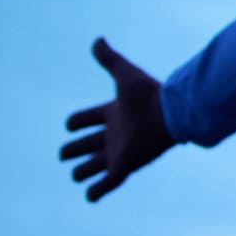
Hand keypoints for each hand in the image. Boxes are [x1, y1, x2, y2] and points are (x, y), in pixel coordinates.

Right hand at [60, 37, 179, 202]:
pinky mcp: (123, 167)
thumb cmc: (148, 95)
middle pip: (86, 145)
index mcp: (113, 112)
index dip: (75, 122)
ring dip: (82, 172)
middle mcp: (114, 134)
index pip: (86, 119)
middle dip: (73, 150)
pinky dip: (96, 192)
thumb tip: (98, 39)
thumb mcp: (125, 74)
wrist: (169, 115)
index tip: (71, 124)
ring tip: (77, 173)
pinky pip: (107, 185)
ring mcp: (118, 152)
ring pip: (93, 166)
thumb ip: (110, 59)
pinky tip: (89, 196)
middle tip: (66, 153)